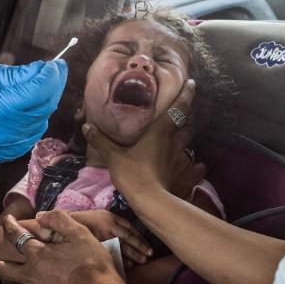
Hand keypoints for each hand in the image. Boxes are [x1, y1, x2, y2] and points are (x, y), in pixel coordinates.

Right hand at [0, 59, 67, 162]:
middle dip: (52, 86)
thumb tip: (39, 71)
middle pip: (41, 108)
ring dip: (46, 101)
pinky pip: (32, 133)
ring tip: (41, 83)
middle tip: (55, 69)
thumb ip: (9, 75)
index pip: (32, 94)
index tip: (56, 64)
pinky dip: (37, 116)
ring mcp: (3, 149)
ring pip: (40, 121)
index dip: (49, 77)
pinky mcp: (5, 155)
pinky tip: (31, 103)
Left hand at [0, 210, 125, 283]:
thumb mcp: (80, 233)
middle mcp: (29, 274)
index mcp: (37, 253)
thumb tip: (41, 214)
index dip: (9, 226)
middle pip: (1, 268)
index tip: (6, 221)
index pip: (17, 237)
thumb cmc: (92, 263)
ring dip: (3, 282)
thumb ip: (59, 220)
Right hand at [69, 210, 152, 265]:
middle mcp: (109, 225)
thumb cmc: (86, 221)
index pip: (131, 228)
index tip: (148, 246)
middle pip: (128, 237)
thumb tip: (129, 235)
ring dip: (132, 254)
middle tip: (149, 256)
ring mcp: (103, 234)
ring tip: (141, 262)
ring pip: (121, 245)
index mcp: (112, 217)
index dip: (140, 238)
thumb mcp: (102, 216)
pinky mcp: (96, 242)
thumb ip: (114, 224)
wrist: (67, 222)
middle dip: (140, 247)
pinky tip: (127, 265)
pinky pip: (110, 252)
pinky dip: (120, 259)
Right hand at [84, 79, 196, 197]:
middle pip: (188, 122)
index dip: (186, 93)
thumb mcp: (113, 156)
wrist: (150, 200)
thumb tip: (86, 126)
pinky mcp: (183, 173)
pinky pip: (195, 165)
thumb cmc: (133, 173)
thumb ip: (101, 140)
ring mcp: (180, 157)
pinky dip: (197, 164)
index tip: (192, 83)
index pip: (178, 107)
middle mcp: (174, 141)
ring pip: (190, 140)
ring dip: (190, 133)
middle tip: (188, 107)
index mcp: (161, 131)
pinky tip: (198, 166)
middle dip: (190, 113)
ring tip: (187, 130)